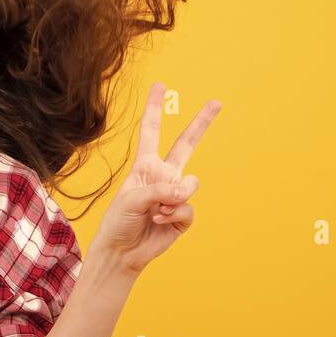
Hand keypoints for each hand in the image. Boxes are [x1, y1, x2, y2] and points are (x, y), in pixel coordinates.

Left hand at [91, 81, 220, 274]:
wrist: (122, 251)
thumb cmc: (119, 222)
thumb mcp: (132, 199)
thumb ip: (160, 190)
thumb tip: (187, 190)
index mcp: (145, 166)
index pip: (151, 132)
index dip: (154, 109)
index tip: (159, 86)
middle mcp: (162, 176)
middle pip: (186, 145)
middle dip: (201, 123)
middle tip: (217, 102)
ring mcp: (174, 195)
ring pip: (190, 184)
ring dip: (172, 199)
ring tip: (154, 211)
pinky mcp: (182, 215)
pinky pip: (187, 208)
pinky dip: (173, 215)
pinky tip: (159, 222)